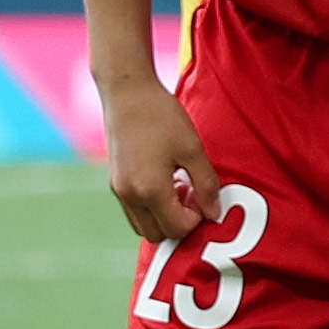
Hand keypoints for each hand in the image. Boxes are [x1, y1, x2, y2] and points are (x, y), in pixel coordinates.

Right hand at [98, 73, 215, 241]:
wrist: (127, 93)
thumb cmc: (162, 117)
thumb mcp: (193, 149)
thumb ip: (206, 184)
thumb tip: (214, 213)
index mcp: (149, 189)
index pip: (177, 228)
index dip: (196, 219)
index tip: (203, 195)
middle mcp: (129, 196)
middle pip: (158, 235)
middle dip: (179, 222)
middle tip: (192, 194)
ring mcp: (118, 191)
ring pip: (143, 226)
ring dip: (164, 216)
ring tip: (178, 186)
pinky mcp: (114, 183)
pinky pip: (134, 211)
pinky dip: (151, 206)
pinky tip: (164, 179)